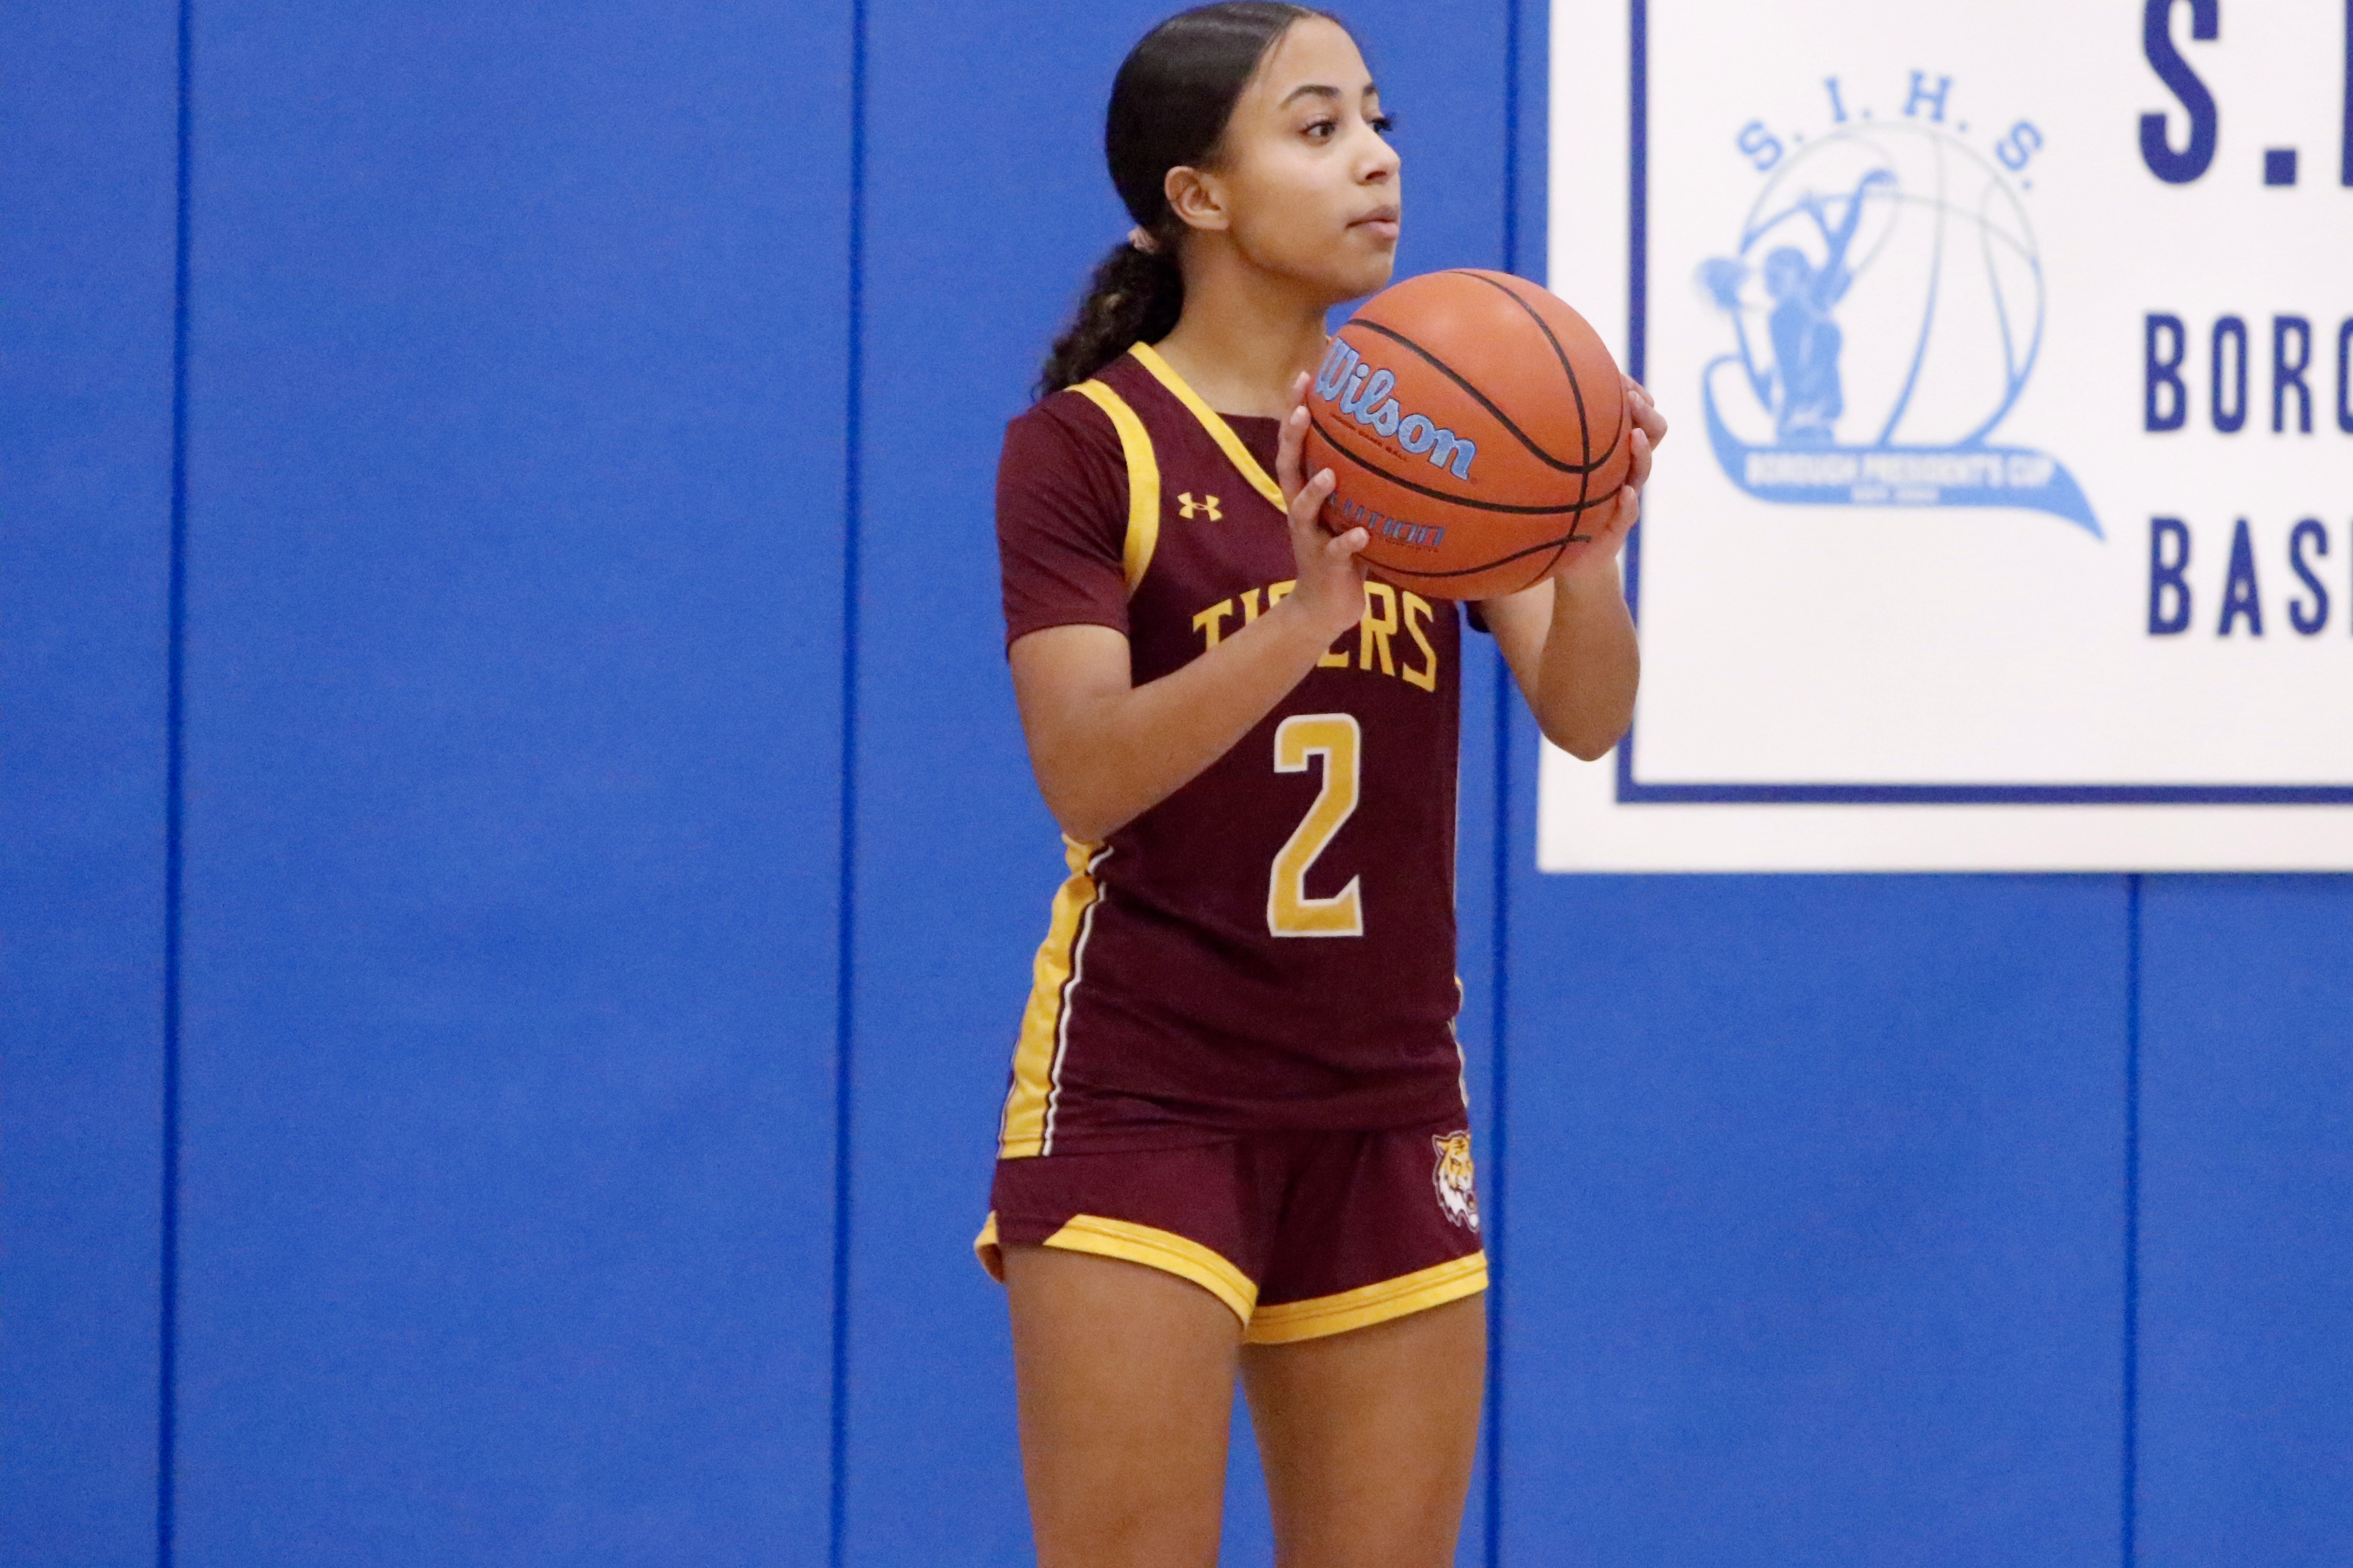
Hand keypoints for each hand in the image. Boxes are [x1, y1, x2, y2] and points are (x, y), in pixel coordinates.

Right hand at [1274, 370, 1368, 639]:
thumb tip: (1410, 439)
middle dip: (1292, 436)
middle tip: (1301, 408)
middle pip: (1288, 465)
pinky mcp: (1324, 566)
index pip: (1296, 443)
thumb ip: (1369, 481)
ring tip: (1329, 473)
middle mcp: (1300, 509)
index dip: (1297, 409)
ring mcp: (1309, 537)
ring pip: (1302, 508)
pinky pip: (1336, 552)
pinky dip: (1348, 543)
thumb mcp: (1356, 510)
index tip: (1307, 372)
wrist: (1325, 609)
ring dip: (1315, 491)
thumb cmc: (1346, 553)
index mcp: (1307, 491)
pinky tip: (1363, 535)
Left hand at [1550, 375, 1665, 583]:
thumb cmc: (1557, 506)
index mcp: (1613, 451)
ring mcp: (1625, 497)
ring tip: (1635, 437)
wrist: (1567, 557)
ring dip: (1642, 452)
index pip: (1638, 415)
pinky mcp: (1618, 526)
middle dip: (1646, 416)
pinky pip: (1629, 513)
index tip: (1623, 381)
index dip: (1637, 396)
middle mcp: (1624, 470)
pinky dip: (1629, 503)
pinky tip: (1625, 493)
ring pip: (1643, 470)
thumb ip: (1547, 440)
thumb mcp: (1551, 471)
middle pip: (1652, 435)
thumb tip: (1518, 395)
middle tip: (1633, 399)